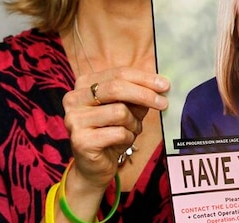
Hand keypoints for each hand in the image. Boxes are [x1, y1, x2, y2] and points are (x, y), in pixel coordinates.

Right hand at [62, 68, 168, 188]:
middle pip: (117, 88)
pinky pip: (118, 133)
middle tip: (163, 103)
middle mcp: (74, 99)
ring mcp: (74, 119)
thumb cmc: (111, 132)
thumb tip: (160, 85)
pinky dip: (128, 137)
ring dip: (134, 123)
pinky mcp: (80, 140)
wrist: (94, 166)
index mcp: (84, 84)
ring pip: (119, 111)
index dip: (144, 78)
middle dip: (145, 95)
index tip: (165, 85)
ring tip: (131, 130)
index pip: (119, 73)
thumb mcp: (127, 108)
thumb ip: (138, 95)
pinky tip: (123, 141)